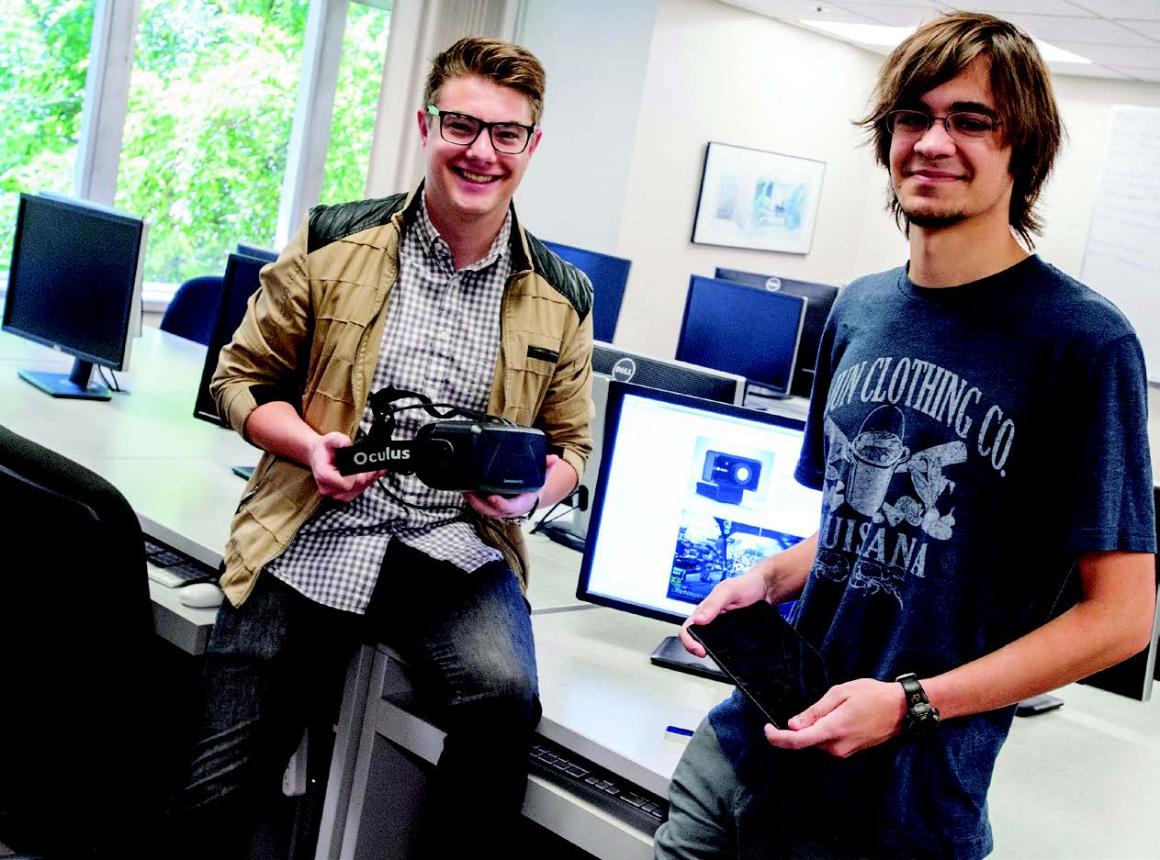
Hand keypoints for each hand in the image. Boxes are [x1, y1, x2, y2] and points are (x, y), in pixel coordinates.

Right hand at [309, 432, 384, 502]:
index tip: (357, 461)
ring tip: (367, 463)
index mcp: (324, 476)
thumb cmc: (325, 449)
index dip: (356, 472)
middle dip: (366, 471)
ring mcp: (338, 495)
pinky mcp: (346, 496)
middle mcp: (330, 490)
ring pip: (363, 487)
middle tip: (368, 459)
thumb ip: (339, 440)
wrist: (319, 457)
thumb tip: (348, 444)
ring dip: (369, 475)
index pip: (347, 483)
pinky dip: (369, 479)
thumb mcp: (330, 439)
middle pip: (358, 484)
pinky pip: (363, 490)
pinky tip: (368, 469)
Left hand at [463, 454, 557, 519]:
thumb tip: (553, 458)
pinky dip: (472, 499)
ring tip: (464, 489)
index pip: (509, 507)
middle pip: (491, 511)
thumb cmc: (533, 489)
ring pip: (482, 509)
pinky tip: (465, 489)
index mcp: (520, 505)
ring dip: (472, 501)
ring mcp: (497, 510)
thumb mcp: (541, 479)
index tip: (492, 497)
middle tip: (470, 492)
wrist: (530, 498)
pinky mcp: (490, 507)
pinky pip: (479, 505)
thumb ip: (546, 467)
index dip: (500, 504)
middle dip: (479, 503)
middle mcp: (507, 510)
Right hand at [679, 566, 770, 657]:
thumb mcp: (729, 590)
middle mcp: (711, 620)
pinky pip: (725, 645)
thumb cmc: (746, 585)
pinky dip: (726, 652)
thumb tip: (698, 620)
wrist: (765, 589)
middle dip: (696, 649)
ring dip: (712, 651)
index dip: (689, 640)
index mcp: (705, 610)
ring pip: (710, 644)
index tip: (699, 650)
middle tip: (706, 655)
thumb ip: (713, 603)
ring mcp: (722, 628)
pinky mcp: (733, 634)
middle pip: (695, 638)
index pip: (687, 628)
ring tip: (719, 656)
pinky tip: (731, 653)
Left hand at [762, 678, 906, 757]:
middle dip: (801, 726)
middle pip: (806, 740)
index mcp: (833, 730)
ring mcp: (845, 751)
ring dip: (816, 727)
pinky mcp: (850, 751)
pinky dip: (825, 731)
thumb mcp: (840, 693)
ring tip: (838, 707)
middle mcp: (837, 746)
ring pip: (817, 741)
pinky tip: (840, 716)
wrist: (901, 709)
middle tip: (819, 705)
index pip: (797, 741)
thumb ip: (815, 711)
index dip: (777, 738)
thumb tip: (792, 725)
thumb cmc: (871, 695)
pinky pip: (828, 742)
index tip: (766, 728)